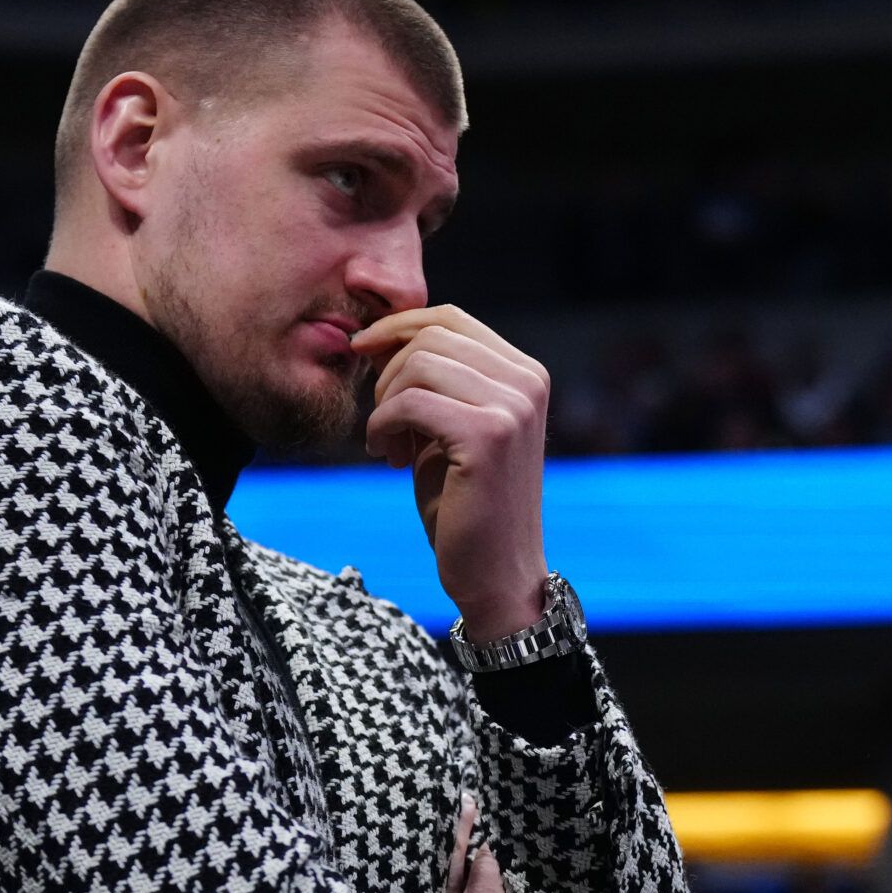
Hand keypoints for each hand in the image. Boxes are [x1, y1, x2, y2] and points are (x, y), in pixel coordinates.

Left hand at [351, 306, 549, 639]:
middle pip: (431, 336)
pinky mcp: (488, 436)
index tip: (363, 353)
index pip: (450, 319)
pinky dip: (383, 426)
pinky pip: (410, 403)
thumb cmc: (466, 501)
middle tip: (382, 421)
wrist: (496, 573)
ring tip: (388, 444)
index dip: (398, 329)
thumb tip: (381, 336)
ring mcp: (513, 406)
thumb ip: (434, 381)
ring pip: (418, 364)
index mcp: (525, 373)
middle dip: (388, 372)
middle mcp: (527, 382)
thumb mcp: (451, 427)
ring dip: (385, 403)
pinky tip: (386, 455)